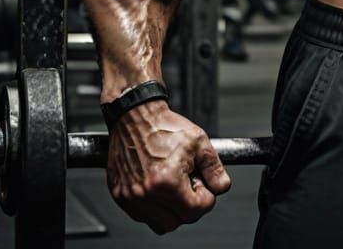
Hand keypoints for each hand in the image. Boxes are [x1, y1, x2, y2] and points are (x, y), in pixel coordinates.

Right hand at [106, 99, 231, 233]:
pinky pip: (143, 216)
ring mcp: (131, 198)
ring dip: (173, 211)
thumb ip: (214, 168)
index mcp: (167, 181)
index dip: (206, 196)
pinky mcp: (121, 196)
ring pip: (161, 224)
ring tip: (176, 186)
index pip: (196, 210)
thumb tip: (222, 186)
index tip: (202, 183)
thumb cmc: (163, 126)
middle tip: (190, 183)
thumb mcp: (198, 141)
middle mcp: (146, 194)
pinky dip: (155, 208)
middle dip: (191, 205)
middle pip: (179, 221)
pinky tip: (161, 188)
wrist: (135, 117)